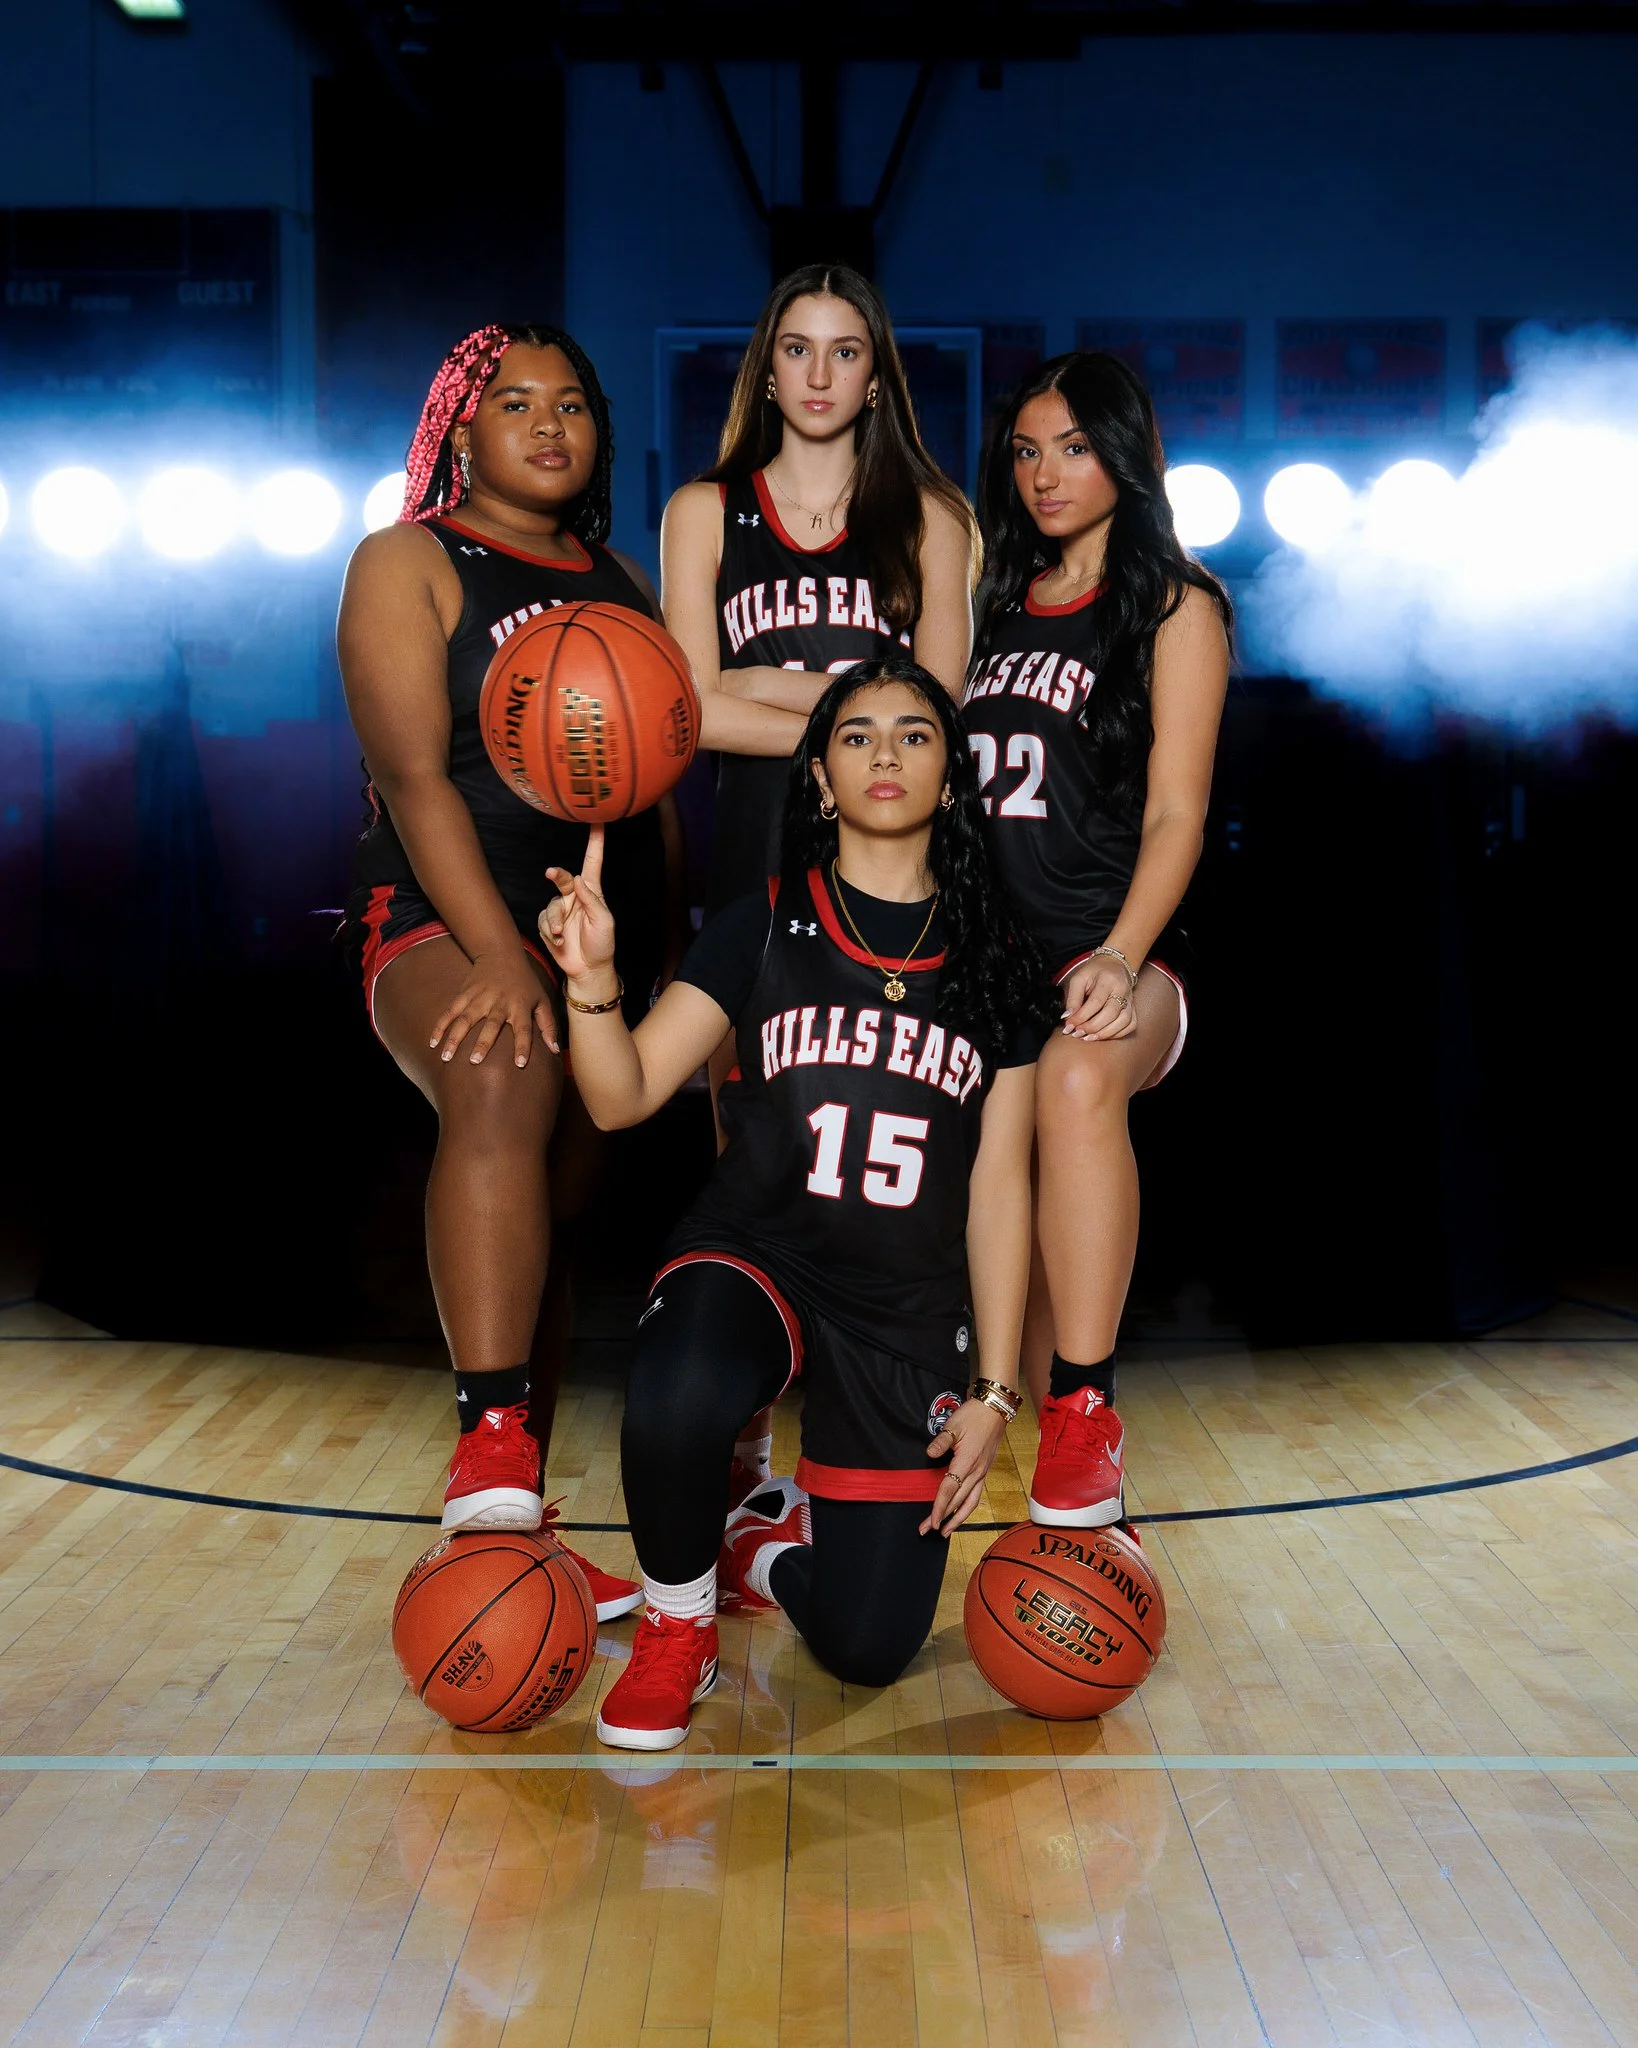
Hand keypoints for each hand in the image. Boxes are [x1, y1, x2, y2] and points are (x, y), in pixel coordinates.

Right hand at [429, 948, 557, 1066]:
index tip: (520, 1064)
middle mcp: (500, 1002)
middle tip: (474, 1061)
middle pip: (491, 1024)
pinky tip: (432, 1042)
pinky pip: (450, 1011)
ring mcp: (480, 997)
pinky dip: (441, 1026)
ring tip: (445, 1056)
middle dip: (483, 1042)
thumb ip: (548, 1025)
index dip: (523, 1046)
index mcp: (520, 1006)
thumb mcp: (542, 1000)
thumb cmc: (525, 983)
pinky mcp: (465, 993)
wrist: (501, 954)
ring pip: (466, 1019)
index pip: (523, 1029)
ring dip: (455, 1037)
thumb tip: (555, 1050)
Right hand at [539, 825, 617, 989]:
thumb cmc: (602, 944)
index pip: (592, 863)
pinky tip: (559, 941)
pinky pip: (542, 920)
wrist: (588, 970)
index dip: (595, 843)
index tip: (597, 822)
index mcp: (592, 892)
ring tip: (561, 935)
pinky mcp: (549, 924)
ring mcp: (561, 910)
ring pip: (550, 904)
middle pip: (563, 878)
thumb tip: (579, 878)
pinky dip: (549, 931)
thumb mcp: (604, 922)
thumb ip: (592, 900)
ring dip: (554, 920)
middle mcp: (575, 897)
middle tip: (552, 873)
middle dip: (557, 876)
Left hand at [921, 1399, 1008, 1536]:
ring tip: (946, 1531)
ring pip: (970, 1503)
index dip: (939, 1507)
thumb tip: (929, 1454)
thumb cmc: (974, 1415)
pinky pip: (975, 1495)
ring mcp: (982, 1472)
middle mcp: (976, 1472)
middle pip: (957, 1502)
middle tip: (927, 1531)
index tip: (931, 1521)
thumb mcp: (953, 1425)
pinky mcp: (984, 1470)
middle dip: (943, 1519)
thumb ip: (941, 1442)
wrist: (995, 1410)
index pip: (949, 1490)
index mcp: (967, 1462)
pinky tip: (959, 1512)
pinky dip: (966, 1508)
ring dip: (957, 1519)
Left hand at [1060, 955, 1138, 1040]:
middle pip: (1111, 1013)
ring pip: (1124, 1022)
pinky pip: (1130, 1025)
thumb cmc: (1094, 972)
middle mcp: (1122, 990)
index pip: (1096, 1002)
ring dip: (1105, 1033)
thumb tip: (1067, 1017)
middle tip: (1077, 1033)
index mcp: (1108, 979)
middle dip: (1092, 1027)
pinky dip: (1117, 1034)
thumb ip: (1072, 998)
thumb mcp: (1079, 979)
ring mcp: (1130, 1000)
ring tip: (1088, 1038)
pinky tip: (1103, 1035)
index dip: (1081, 1016)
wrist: (1113, 965)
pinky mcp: (1133, 1008)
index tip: (1069, 1025)